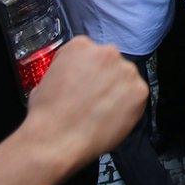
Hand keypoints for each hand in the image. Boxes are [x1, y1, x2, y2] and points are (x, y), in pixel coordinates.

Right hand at [22, 36, 146, 162]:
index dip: (86, 72)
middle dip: (105, 80)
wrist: (56, 139)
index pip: (90, 53)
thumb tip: (70, 80)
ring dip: (118, 92)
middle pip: (110, 64)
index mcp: (81, 46)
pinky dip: (129, 108)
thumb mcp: (45, 81)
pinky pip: (137, 97)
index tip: (84, 83)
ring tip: (101, 111)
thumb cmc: (47, 114)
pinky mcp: (140, 90)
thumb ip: (65, 72)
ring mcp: (126, 70)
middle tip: (94, 99)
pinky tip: (112, 118)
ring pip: (126, 80)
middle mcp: (107, 52)